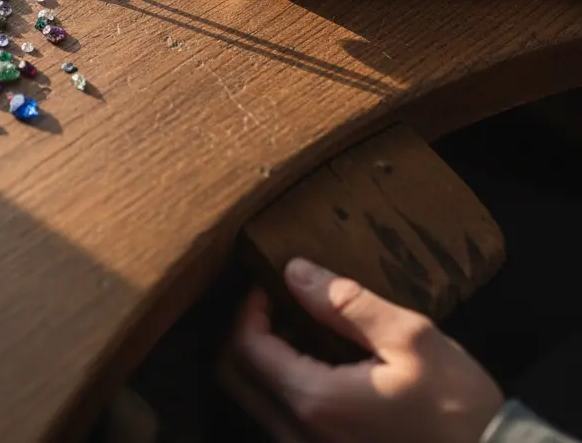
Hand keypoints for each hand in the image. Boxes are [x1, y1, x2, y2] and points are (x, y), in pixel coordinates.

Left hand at [235, 258, 503, 442]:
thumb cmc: (458, 407)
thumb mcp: (409, 337)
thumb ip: (345, 302)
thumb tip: (293, 271)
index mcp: (315, 402)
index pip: (246, 348)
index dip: (249, 308)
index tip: (269, 282)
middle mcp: (299, 437)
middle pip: (240, 377)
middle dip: (251, 332)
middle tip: (279, 302)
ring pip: (258, 402)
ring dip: (267, 360)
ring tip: (301, 327)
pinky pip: (285, 422)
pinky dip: (287, 387)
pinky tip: (320, 364)